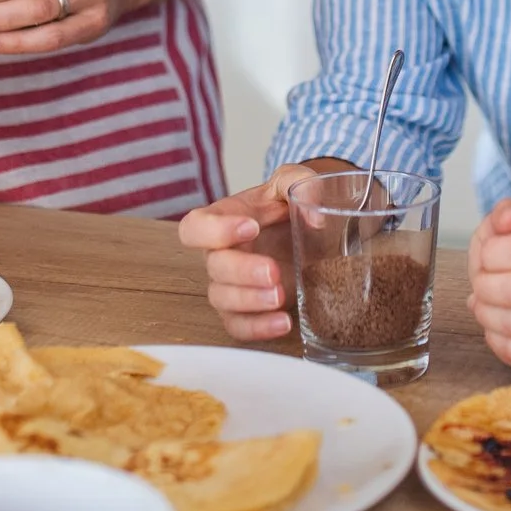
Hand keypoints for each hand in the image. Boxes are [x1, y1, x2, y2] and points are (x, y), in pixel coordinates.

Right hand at [177, 164, 323, 340]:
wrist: (307, 231)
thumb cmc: (289, 206)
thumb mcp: (294, 182)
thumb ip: (301, 184)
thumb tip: (315, 218)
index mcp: (222, 219)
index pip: (196, 226)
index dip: (215, 231)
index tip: (250, 228)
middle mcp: (220, 254)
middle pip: (214, 267)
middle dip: (242, 271)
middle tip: (273, 271)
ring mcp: (230, 285)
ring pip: (222, 299)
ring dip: (249, 301)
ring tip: (280, 295)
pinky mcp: (246, 311)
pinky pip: (238, 327)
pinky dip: (258, 329)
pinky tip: (283, 322)